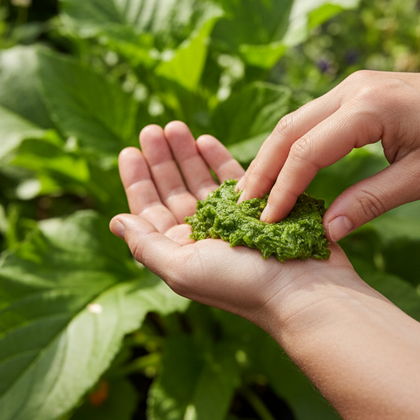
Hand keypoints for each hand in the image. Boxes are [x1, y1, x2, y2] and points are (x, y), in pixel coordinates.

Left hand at [109, 121, 365, 328]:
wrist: (303, 292)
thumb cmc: (241, 284)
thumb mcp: (182, 268)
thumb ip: (146, 244)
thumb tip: (116, 220)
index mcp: (180, 251)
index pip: (149, 210)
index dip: (138, 180)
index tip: (129, 151)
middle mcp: (203, 236)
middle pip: (174, 190)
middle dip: (162, 159)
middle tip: (153, 129)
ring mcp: (232, 220)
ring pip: (201, 180)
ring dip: (187, 154)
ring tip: (176, 127)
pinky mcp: (260, 207)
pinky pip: (233, 178)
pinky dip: (218, 159)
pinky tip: (206, 140)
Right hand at [237, 67, 419, 240]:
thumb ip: (370, 202)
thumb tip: (326, 231)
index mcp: (370, 108)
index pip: (308, 151)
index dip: (283, 189)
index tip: (267, 222)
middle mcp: (353, 90)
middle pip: (289, 129)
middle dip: (262, 170)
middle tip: (242, 207)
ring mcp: (352, 86)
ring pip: (295, 121)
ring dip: (273, 157)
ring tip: (255, 193)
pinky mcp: (356, 91)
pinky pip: (312, 119)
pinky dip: (293, 146)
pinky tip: (283, 171)